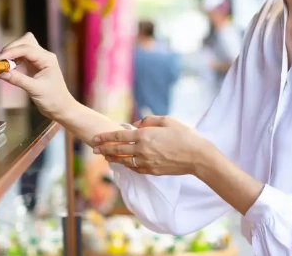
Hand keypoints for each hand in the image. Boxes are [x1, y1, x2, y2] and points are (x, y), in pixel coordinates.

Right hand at [0, 32, 73, 118]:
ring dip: (11, 53)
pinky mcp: (33, 66)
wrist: (60, 108)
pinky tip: (8, 68)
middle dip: (11, 48)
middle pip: (25, 41)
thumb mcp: (35, 90)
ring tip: (2, 65)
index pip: (27, 49)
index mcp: (47, 59)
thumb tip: (0, 73)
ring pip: (23, 47)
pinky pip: (21, 57)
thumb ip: (18, 80)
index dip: (11, 52)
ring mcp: (39, 60)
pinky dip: (13, 59)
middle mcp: (43, 56)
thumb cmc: (53, 99)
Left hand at [91, 116, 205, 175]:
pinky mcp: (152, 171)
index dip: (105, 137)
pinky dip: (127, 165)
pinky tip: (123, 163)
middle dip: (104, 149)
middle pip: (117, 150)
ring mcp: (146, 162)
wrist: (197, 156)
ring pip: (124, 161)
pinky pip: (135, 168)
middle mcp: (142, 150)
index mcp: (144, 135)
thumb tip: (137, 124)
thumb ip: (149, 120)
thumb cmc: (184, 135)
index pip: (118, 136)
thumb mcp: (167, 120)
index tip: (95, 138)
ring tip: (105, 157)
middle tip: (94, 149)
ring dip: (113, 159)